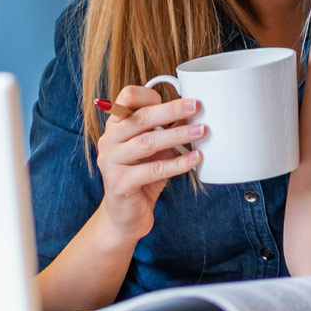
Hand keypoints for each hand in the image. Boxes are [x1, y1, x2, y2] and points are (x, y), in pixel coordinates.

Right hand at [94, 84, 204, 240]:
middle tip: (197, 106)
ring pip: (147, 142)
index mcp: (115, 126)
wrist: (126, 216)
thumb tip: (192, 112)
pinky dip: (178, 163)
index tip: (180, 95)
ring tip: (201, 130)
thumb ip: (166, 130)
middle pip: (140, 117)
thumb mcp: (155, 149)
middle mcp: (108, 140)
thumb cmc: (142, 176)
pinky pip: (154, 170)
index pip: (127, 97)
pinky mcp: (119, 183)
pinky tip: (196, 159)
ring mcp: (110, 162)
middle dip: (172, 110)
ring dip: (178, 135)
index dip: (152, 94)